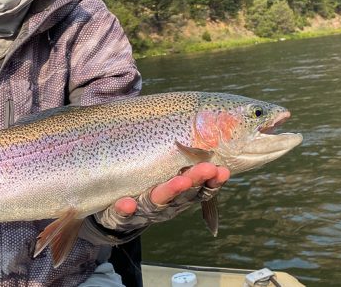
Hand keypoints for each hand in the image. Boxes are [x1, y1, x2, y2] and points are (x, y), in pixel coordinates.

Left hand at [94, 163, 229, 232]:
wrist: (118, 216)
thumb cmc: (146, 188)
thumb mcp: (163, 175)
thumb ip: (178, 159)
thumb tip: (198, 125)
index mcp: (177, 195)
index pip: (199, 189)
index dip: (212, 182)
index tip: (222, 170)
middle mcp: (166, 204)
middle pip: (183, 193)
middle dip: (196, 180)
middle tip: (208, 169)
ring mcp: (144, 209)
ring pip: (158, 201)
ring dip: (170, 191)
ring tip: (180, 181)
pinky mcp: (122, 215)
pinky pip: (123, 213)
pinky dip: (126, 209)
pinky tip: (128, 203)